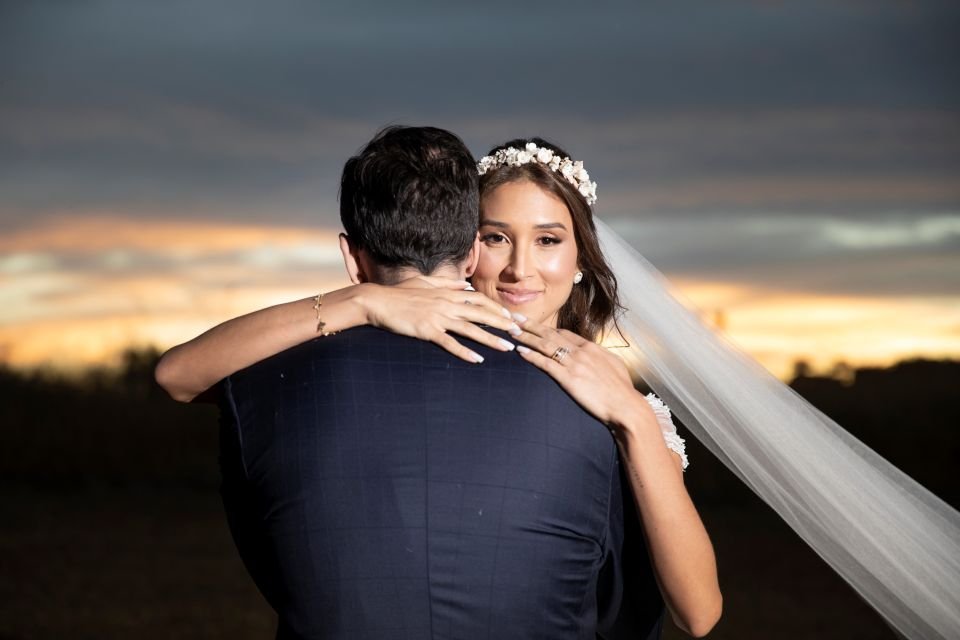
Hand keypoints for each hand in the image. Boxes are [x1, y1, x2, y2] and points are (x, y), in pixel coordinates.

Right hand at [360, 277, 521, 362]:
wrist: (377, 301)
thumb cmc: (399, 293)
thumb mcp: (425, 283)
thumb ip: (447, 285)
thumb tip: (465, 285)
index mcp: (447, 293)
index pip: (480, 300)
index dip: (498, 309)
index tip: (513, 317)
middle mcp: (446, 303)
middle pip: (482, 314)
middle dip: (503, 323)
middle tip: (520, 333)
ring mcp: (437, 317)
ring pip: (471, 329)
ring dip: (491, 339)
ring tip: (507, 348)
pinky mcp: (427, 330)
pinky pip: (450, 343)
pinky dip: (464, 352)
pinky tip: (478, 360)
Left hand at [513, 315, 652, 427]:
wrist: (626, 405)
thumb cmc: (622, 390)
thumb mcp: (614, 366)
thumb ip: (601, 358)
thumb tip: (596, 355)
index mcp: (592, 347)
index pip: (565, 333)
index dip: (548, 328)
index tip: (536, 325)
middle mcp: (581, 351)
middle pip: (551, 334)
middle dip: (531, 325)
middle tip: (515, 317)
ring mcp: (574, 363)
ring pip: (545, 345)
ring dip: (526, 337)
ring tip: (512, 331)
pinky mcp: (568, 378)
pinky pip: (545, 363)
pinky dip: (532, 356)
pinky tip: (520, 351)